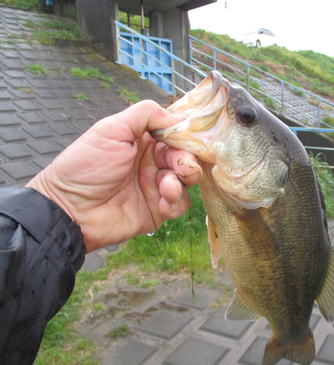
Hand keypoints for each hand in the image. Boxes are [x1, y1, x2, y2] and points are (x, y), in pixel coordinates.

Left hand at [26, 100, 200, 252]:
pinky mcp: (157, 210)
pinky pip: (180, 204)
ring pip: (186, 180)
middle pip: (184, 156)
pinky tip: (162, 201)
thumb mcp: (112, 129)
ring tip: (166, 187)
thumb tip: (176, 118)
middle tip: (182, 167)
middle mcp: (151, 162)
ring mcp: (155, 186)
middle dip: (186, 160)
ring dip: (181, 181)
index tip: (190, 141)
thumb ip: (145, 114)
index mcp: (142, 140)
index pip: (174, 134)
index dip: (185, 137)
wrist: (71, 209)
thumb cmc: (86, 166)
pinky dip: (176, 201)